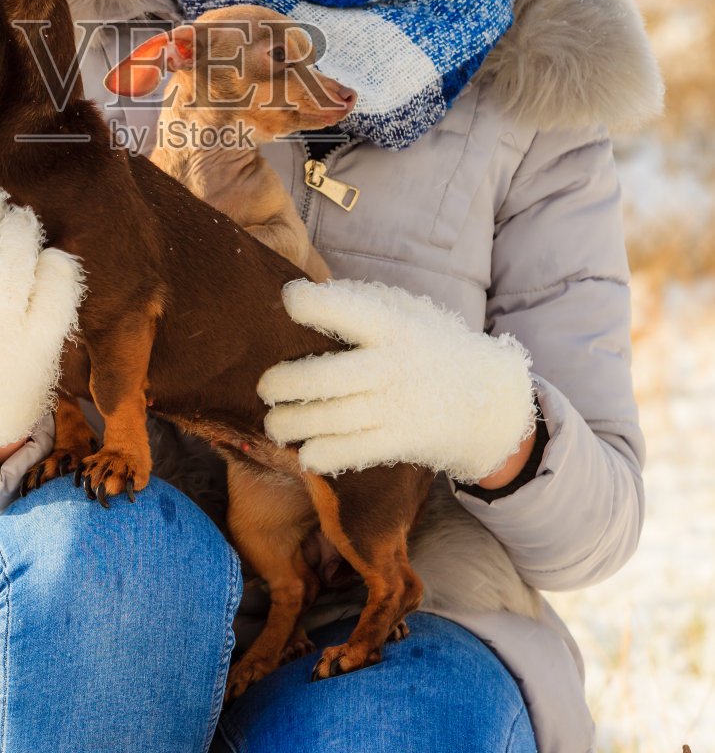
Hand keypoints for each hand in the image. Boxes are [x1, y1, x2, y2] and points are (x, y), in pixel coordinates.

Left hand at [259, 278, 535, 483]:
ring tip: (275, 424)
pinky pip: (352, 451)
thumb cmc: (430, 347)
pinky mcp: (401, 441)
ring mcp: (398, 406)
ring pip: (331, 419)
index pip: (348, 310)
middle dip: (285, 383)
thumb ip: (359, 303)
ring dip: (291, 424)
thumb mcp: (406, 312)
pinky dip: (321, 455)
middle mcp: (393, 365)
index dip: (312, 303)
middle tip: (264, 387)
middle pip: (326, 377)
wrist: (488, 402)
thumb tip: (301, 298)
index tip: (289, 300)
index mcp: (393, 325)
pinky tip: (305, 452)